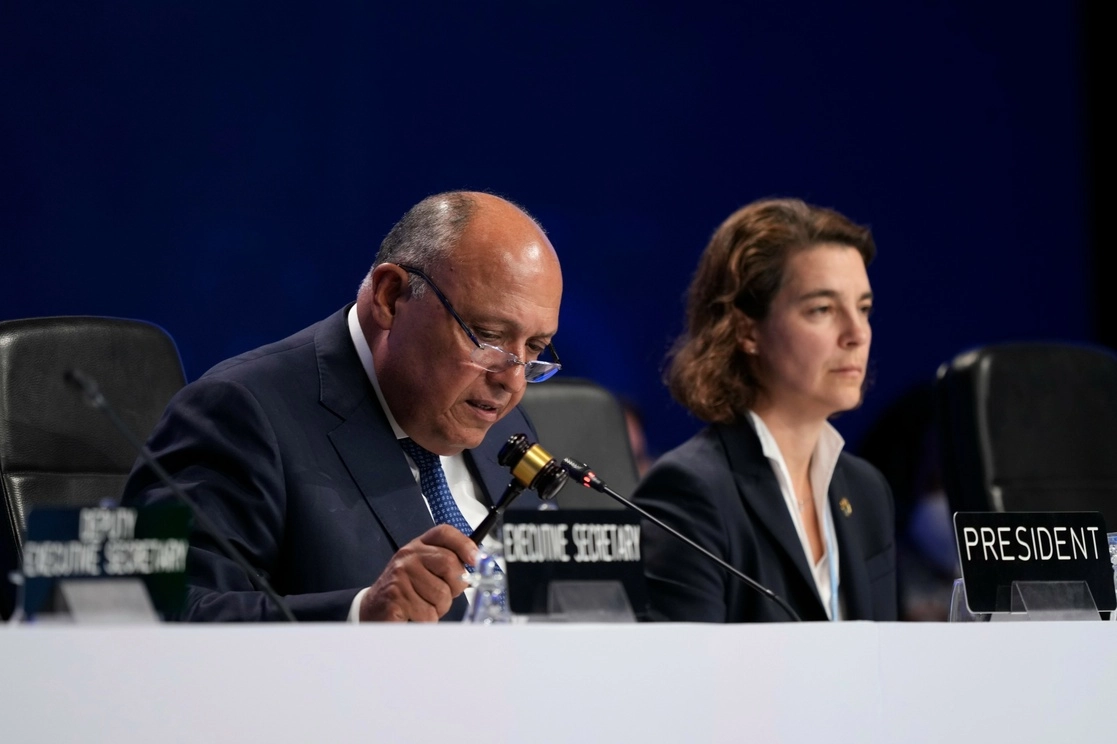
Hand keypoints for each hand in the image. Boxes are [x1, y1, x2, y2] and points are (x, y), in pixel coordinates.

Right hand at [359, 524, 476, 621]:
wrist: (373, 607)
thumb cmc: (406, 589)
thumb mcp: (424, 569)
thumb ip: (447, 563)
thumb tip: (476, 563)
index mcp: (418, 546)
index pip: (444, 533)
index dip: (464, 544)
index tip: (476, 559)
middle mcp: (408, 556)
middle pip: (450, 565)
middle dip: (455, 587)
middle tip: (443, 595)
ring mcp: (400, 576)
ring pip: (442, 595)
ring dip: (439, 608)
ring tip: (423, 606)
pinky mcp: (395, 598)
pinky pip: (428, 614)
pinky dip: (426, 620)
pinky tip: (414, 615)